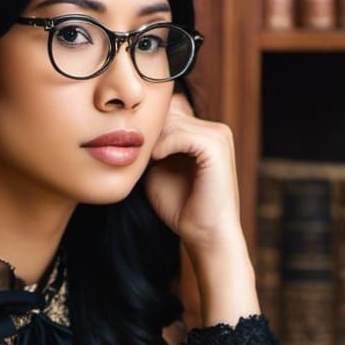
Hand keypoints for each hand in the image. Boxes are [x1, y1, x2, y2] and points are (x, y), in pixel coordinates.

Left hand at [143, 93, 242, 255]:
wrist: (204, 234)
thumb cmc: (180, 207)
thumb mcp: (157, 170)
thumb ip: (149, 148)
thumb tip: (126, 130)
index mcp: (203, 134)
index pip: (168, 110)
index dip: (147, 124)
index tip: (129, 144)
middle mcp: (214, 130)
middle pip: (169, 110)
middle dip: (148, 129)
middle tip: (133, 151)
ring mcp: (218, 136)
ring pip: (172, 120)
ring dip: (153, 138)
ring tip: (144, 160)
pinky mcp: (215, 146)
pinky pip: (181, 133)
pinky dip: (163, 145)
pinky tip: (155, 160)